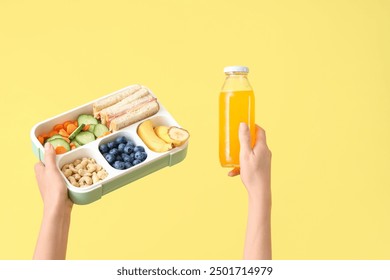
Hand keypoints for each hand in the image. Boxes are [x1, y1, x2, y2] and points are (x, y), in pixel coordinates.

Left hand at [34, 142, 72, 212]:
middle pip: (51, 168)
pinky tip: (76, 180)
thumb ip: (50, 157)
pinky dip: (70, 181)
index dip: (48, 158)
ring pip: (59, 176)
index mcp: (40, 172)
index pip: (41, 162)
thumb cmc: (53, 189)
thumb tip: (48, 145)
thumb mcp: (52, 170)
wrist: (59, 208)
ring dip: (66, 173)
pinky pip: (64, 183)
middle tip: (69, 162)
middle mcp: (44, 179)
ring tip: (74, 170)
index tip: (58, 155)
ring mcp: (51, 186)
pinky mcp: (59, 192)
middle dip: (60, 165)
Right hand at [229, 123, 271, 259]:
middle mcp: (265, 152)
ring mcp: (264, 161)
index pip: (260, 131)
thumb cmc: (253, 174)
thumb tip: (244, 124)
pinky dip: (242, 165)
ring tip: (232, 159)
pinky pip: (251, 163)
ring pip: (252, 153)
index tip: (245, 124)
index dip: (253, 126)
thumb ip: (244, 139)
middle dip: (245, 140)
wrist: (260, 192)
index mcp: (262, 147)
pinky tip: (233, 173)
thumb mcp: (245, 154)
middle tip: (236, 139)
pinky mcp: (262, 168)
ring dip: (241, 155)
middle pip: (256, 141)